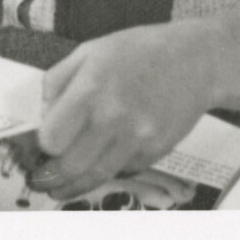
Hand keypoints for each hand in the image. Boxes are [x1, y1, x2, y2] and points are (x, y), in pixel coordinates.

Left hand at [32, 21, 223, 199]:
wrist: (197, 61)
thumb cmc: (142, 51)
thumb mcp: (92, 50)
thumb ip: (59, 80)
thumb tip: (43, 115)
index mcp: (92, 86)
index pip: (52, 137)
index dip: (43, 144)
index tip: (43, 144)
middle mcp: (114, 116)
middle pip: (70, 166)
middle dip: (51, 175)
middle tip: (41, 178)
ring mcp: (137, 138)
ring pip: (95, 177)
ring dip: (72, 187)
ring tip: (59, 189)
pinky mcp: (155, 151)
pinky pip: (122, 171)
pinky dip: (107, 172)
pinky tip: (100, 165)